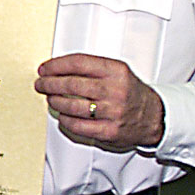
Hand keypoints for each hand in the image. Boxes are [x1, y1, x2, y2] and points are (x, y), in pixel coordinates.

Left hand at [36, 53, 164, 148]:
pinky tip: (62, 115)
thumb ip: (91, 68)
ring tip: (50, 98)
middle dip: (49, 84)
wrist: (154, 116)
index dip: (56, 65)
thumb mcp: (117, 72)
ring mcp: (112, 112)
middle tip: (41, 84)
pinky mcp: (109, 131)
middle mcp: (115, 90)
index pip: (78, 63)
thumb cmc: (130, 92)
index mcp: (116, 71)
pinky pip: (78, 126)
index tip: (45, 69)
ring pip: (72, 105)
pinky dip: (65, 119)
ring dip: (55, 101)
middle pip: (72, 84)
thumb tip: (57, 69)